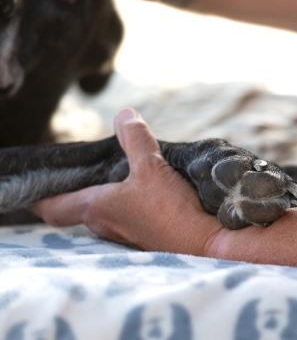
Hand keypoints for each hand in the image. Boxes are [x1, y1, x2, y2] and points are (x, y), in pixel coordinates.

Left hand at [32, 108, 222, 254]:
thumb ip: (135, 138)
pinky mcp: (144, 236)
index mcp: (97, 208)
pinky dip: (127, 203)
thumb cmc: (171, 210)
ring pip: (105, 212)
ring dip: (106, 196)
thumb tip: (123, 114)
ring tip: (118, 174)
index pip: (54, 206)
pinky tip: (143, 192)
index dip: (40, 196)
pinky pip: (126, 217)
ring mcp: (125, 234)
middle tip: (86, 167)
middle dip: (80, 189)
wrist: (203, 243)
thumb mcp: (151, 166)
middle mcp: (105, 225)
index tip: (33, 188)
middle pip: (80, 207)